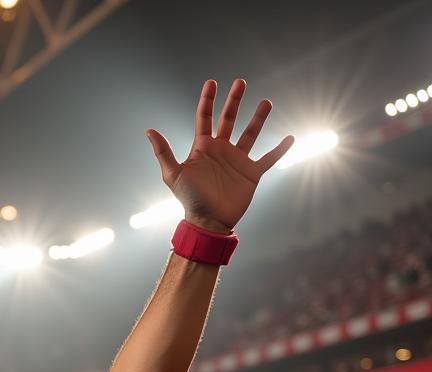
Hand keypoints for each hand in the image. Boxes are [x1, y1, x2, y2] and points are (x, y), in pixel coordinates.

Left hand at [147, 79, 293, 232]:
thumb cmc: (189, 199)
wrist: (208, 221)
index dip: (207, 100)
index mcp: (203, 148)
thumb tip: (149, 130)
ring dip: (258, 118)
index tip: (211, 82)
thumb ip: (163, 152)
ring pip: (250, 134)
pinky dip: (280, 149)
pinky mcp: (251, 173)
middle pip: (229, 119)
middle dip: (234, 100)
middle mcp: (221, 151)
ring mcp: (237, 161)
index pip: (205, 118)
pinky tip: (290, 138)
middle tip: (240, 82)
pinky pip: (268, 159)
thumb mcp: (173, 175)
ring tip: (266, 102)